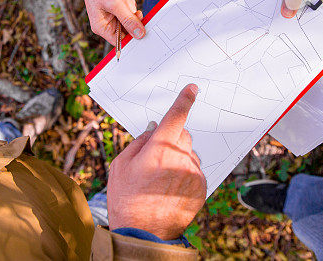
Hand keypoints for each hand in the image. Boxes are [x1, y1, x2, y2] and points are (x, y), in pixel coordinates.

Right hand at [72, 0, 144, 45]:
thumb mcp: (115, 4)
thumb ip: (128, 20)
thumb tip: (139, 34)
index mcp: (102, 27)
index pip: (120, 41)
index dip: (132, 37)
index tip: (143, 31)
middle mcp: (106, 23)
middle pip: (128, 28)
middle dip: (130, 15)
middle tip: (124, 4)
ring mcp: (112, 14)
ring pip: (131, 16)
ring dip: (129, 5)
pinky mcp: (117, 6)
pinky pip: (129, 7)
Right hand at [107, 84, 205, 239]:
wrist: (144, 234)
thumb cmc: (126, 198)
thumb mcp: (120, 165)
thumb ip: (138, 142)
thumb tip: (154, 128)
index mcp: (159, 148)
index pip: (175, 117)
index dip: (184, 100)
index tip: (192, 89)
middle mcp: (180, 157)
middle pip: (183, 135)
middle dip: (172, 139)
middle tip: (155, 159)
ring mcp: (193, 173)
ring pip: (189, 154)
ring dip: (179, 158)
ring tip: (161, 180)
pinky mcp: (201, 187)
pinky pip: (195, 171)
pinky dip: (185, 174)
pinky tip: (170, 189)